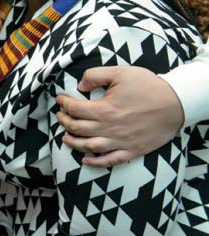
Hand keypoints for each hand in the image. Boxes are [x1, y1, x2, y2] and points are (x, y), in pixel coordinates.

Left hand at [56, 65, 182, 166]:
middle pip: (77, 128)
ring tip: (65, 137)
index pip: (74, 109)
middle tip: (60, 115)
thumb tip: (80, 86)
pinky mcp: (132, 150)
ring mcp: (121, 142)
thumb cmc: (148, 86)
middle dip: (64, 121)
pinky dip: (95, 163)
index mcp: (105, 110)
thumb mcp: (120, 73)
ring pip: (88, 147)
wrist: (176, 103)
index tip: (60, 99)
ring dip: (73, 143)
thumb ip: (95, 76)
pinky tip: (85, 160)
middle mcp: (110, 128)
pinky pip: (110, 161)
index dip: (63, 103)